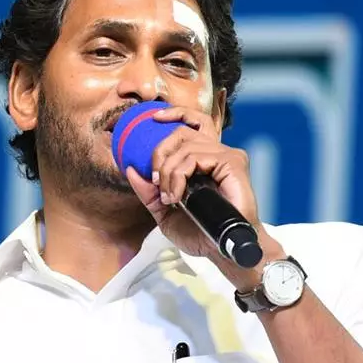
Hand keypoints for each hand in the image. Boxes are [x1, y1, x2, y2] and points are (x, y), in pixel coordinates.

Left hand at [123, 106, 262, 265]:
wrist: (220, 249)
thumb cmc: (200, 232)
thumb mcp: (164, 212)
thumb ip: (149, 191)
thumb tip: (130, 169)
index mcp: (203, 160)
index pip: (192, 122)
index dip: (174, 113)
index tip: (153, 119)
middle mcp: (216, 153)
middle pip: (182, 131)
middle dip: (159, 154)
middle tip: (156, 181)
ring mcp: (226, 156)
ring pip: (185, 147)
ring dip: (168, 174)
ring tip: (170, 198)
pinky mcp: (233, 162)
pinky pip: (196, 157)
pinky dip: (179, 176)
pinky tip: (178, 195)